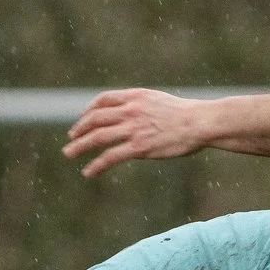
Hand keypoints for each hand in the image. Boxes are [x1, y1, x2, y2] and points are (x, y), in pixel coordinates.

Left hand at [63, 89, 207, 177]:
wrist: (200, 122)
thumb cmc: (186, 114)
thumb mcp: (159, 101)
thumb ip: (142, 106)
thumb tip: (133, 114)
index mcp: (136, 97)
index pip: (104, 100)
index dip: (89, 110)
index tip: (84, 119)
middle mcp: (131, 110)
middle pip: (95, 118)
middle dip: (79, 129)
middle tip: (71, 139)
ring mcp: (133, 129)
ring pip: (98, 137)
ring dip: (80, 146)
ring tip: (69, 154)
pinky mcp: (139, 147)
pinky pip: (110, 157)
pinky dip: (96, 165)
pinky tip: (89, 172)